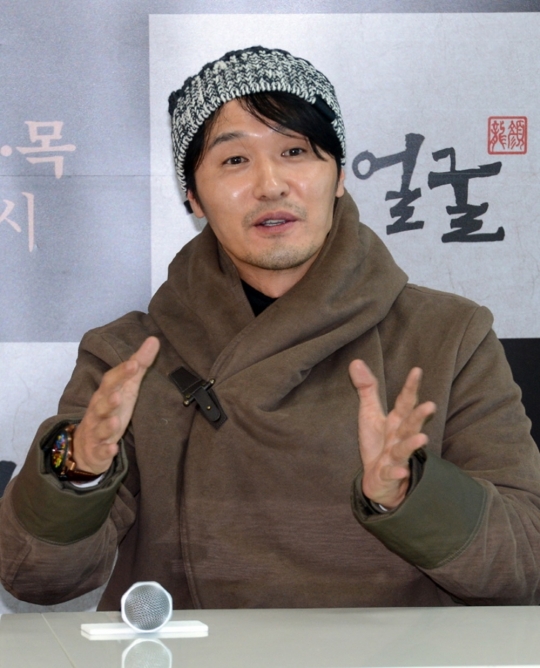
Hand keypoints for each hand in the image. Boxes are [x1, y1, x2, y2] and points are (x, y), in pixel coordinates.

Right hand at [72, 337, 159, 473]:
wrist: (87, 446)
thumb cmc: (111, 410)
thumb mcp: (128, 387)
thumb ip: (139, 365)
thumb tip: (153, 339)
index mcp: (106, 393)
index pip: (112, 380)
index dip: (122, 372)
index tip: (134, 363)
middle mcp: (99, 410)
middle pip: (102, 402)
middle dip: (109, 397)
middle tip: (119, 393)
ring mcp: (97, 431)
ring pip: (100, 426)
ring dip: (108, 423)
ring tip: (116, 420)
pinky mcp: (98, 449)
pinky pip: (101, 450)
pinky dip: (106, 450)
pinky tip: (112, 449)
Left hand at [349, 360, 435, 509]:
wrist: (378, 479)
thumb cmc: (377, 443)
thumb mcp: (369, 413)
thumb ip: (367, 388)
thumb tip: (355, 361)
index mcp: (396, 421)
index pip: (404, 402)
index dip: (410, 387)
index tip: (417, 370)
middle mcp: (399, 437)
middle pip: (410, 424)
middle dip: (419, 416)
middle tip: (430, 405)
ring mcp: (395, 456)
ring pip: (405, 449)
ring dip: (413, 444)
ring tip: (422, 439)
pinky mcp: (387, 474)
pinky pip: (391, 473)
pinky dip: (396, 472)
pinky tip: (401, 471)